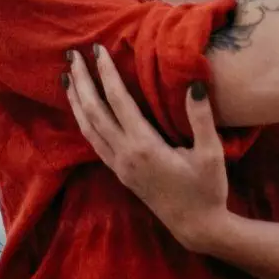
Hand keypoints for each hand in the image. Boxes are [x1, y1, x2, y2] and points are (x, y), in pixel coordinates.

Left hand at [64, 46, 228, 250]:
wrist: (198, 228)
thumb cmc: (207, 190)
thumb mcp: (211, 154)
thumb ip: (201, 118)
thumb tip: (195, 84)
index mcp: (144, 146)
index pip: (117, 101)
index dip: (106, 73)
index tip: (97, 49)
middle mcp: (125, 155)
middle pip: (93, 112)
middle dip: (81, 82)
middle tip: (71, 55)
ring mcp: (119, 166)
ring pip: (88, 128)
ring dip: (76, 101)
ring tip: (68, 77)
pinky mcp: (120, 173)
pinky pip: (93, 141)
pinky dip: (83, 120)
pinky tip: (82, 111)